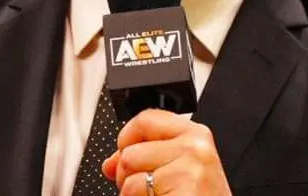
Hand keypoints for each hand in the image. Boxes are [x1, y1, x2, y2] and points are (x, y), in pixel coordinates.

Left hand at [102, 109, 231, 194]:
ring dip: (130, 192)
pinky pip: (134, 190)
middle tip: (145, 189)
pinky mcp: (182, 186)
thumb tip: (110, 163)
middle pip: (131, 148)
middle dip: (126, 173)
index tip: (123, 154)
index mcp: (196, 136)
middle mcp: (196, 146)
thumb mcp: (177, 172)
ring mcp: (190, 166)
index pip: (146, 119)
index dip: (126, 138)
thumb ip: (145, 158)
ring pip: (128, 169)